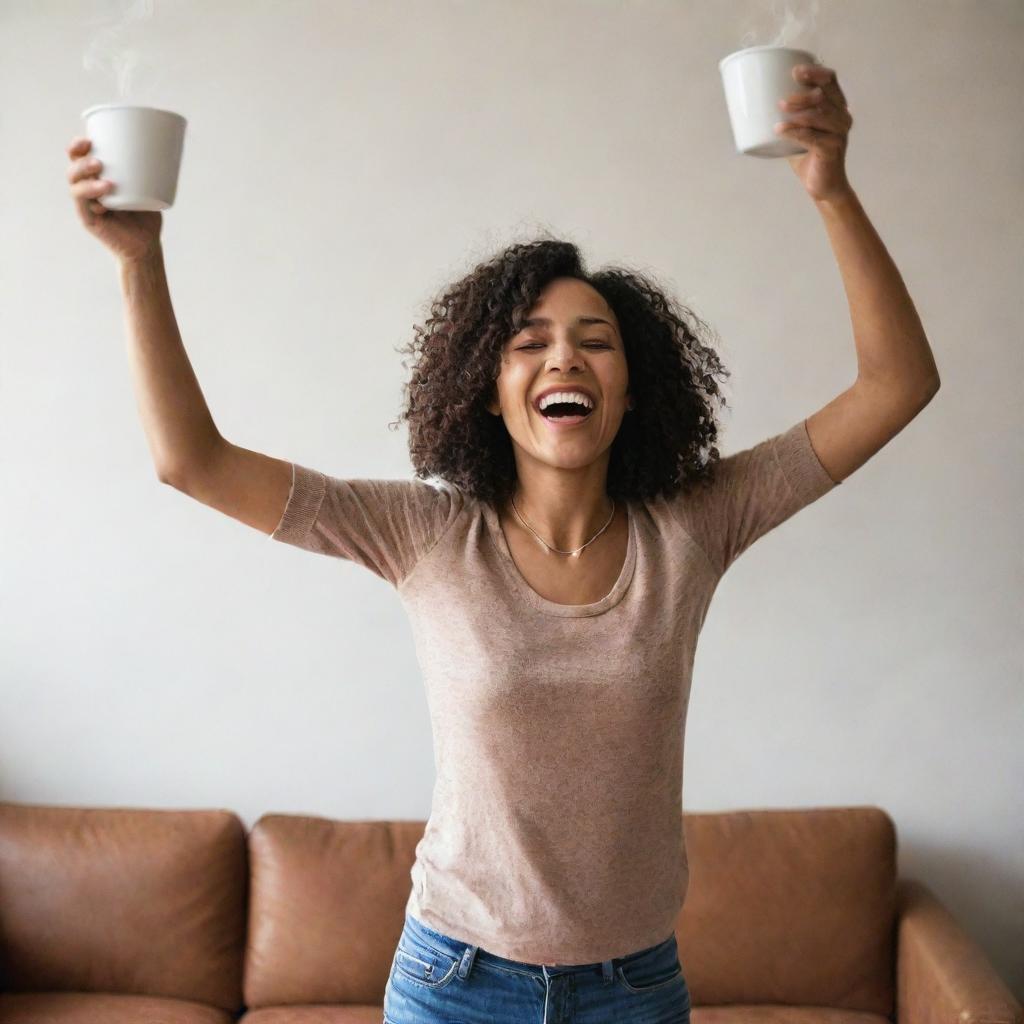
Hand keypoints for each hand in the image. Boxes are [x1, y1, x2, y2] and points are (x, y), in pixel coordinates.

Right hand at [67, 136, 162, 263]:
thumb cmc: (146, 218)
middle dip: (79, 159)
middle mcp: (88, 191)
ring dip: (84, 176)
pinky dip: (91, 196)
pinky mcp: (89, 220)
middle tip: (97, 159)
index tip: (88, 138)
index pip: (80, 159)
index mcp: (97, 179)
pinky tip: (104, 195)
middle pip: (74, 169)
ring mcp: (87, 205)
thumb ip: (149, 173)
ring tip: (102, 173)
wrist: (147, 247)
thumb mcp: (148, 190)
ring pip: (75, 185)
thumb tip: (165, 149)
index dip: (78, 147)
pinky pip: (83, 205)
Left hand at [775, 63, 854, 202]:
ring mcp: (839, 133)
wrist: (822, 186)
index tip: (795, 70)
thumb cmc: (808, 157)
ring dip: (798, 110)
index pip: (830, 80)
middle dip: (803, 93)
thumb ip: (785, 119)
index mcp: (836, 107)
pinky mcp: (832, 149)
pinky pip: (812, 137)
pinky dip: (795, 131)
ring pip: (819, 114)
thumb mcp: (797, 132)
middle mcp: (842, 116)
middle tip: (781, 99)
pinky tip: (780, 129)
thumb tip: (754, 107)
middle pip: (824, 95)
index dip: (815, 72)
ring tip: (778, 109)